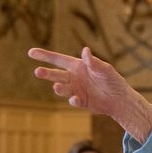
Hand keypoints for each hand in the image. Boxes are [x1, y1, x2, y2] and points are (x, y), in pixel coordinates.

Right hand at [28, 46, 151, 139]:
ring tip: (57, 86)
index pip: (58, 60)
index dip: (44, 56)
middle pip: (55, 74)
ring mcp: (75, 90)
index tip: (31, 52)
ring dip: (58, 88)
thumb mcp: (105, 69)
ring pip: (61, 88)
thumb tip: (85, 50)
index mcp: (77, 66)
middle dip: (46, 73)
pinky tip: (74, 98)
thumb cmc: (113, 80)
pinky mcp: (81, 101)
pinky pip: (73, 100)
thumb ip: (94, 62)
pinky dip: (73, 100)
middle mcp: (74, 77)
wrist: (120, 99)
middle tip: (37, 71)